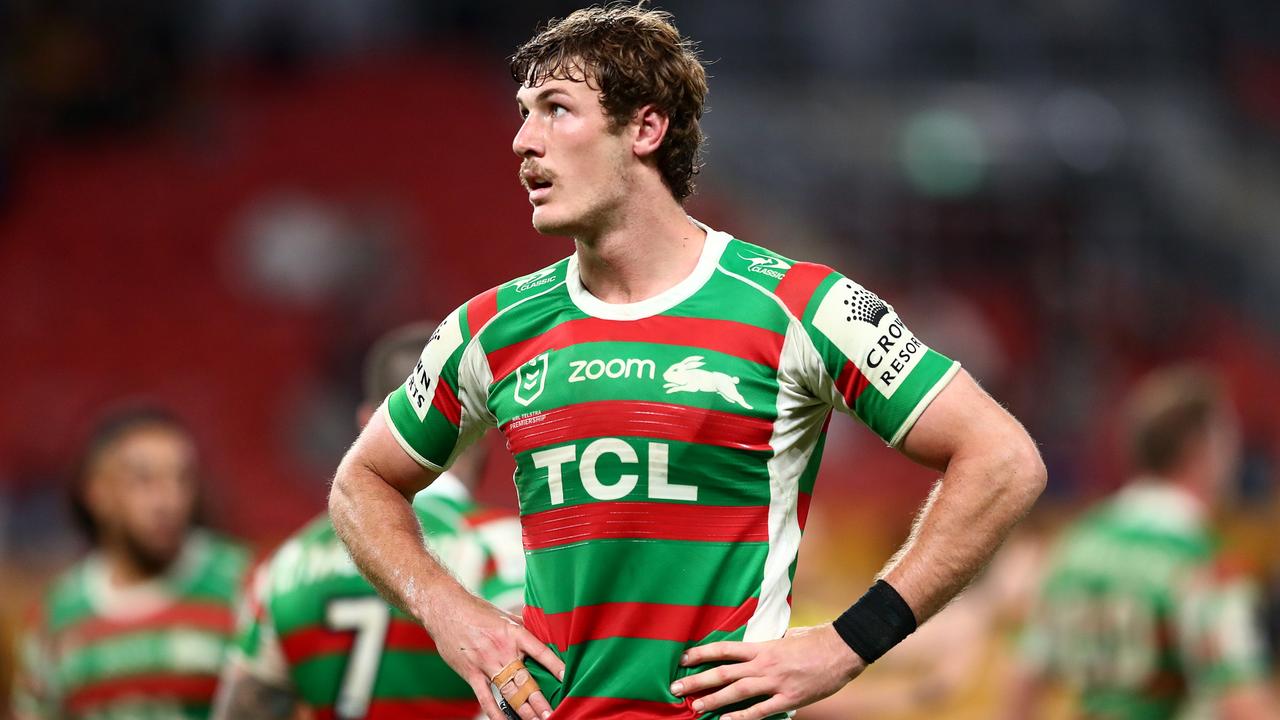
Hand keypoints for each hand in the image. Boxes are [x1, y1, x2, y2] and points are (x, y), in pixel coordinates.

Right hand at [423, 592, 564, 719]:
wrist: (445, 608)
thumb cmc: (477, 610)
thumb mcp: (505, 615)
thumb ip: (525, 627)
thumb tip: (546, 632)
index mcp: (514, 633)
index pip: (540, 651)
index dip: (554, 664)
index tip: (567, 677)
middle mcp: (502, 650)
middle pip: (525, 679)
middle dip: (540, 699)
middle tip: (553, 713)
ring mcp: (486, 663)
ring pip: (509, 692)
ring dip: (524, 710)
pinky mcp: (471, 673)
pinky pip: (485, 697)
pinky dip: (495, 712)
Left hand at [670, 624, 865, 719]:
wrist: (842, 648)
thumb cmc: (815, 641)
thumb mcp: (787, 638)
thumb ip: (768, 646)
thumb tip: (755, 648)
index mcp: (763, 647)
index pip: (725, 649)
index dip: (702, 653)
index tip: (683, 658)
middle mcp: (764, 663)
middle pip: (723, 672)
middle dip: (697, 680)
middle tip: (676, 687)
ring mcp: (775, 681)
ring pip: (737, 691)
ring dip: (714, 699)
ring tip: (695, 707)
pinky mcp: (789, 697)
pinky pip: (761, 710)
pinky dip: (742, 718)